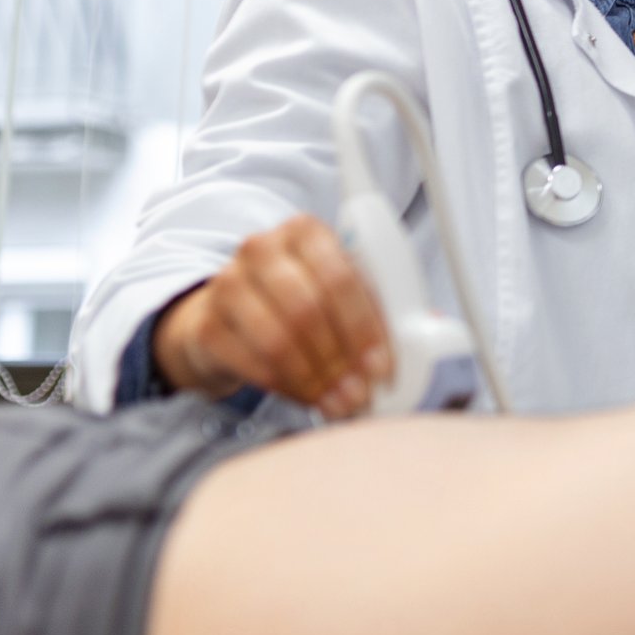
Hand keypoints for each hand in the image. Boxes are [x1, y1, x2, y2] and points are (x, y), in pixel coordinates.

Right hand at [155, 215, 393, 417]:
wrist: (234, 314)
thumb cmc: (303, 299)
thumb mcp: (342, 292)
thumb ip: (380, 306)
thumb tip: (428, 330)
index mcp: (307, 232)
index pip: (341, 277)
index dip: (365, 328)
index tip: (382, 367)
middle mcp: (263, 249)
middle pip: (308, 309)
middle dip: (341, 360)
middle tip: (361, 393)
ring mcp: (228, 283)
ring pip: (278, 338)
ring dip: (316, 379)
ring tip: (339, 402)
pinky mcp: (206, 322)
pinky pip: (251, 362)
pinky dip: (286, 387)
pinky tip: (308, 398)